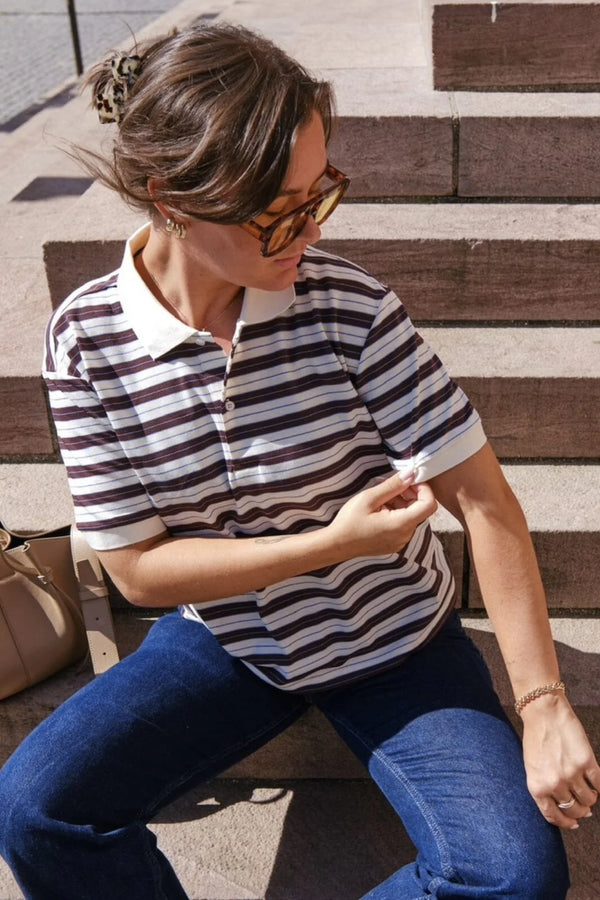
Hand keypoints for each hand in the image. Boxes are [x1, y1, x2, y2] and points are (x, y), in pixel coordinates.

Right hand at [328, 470, 436, 557]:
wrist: (337, 544)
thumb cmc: (350, 521)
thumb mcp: (369, 498)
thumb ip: (393, 485)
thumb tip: (410, 473)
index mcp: (401, 524)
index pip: (429, 504)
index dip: (424, 489)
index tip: (410, 481)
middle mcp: (406, 535)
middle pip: (421, 510)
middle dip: (411, 494)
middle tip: (392, 486)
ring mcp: (401, 541)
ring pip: (412, 516)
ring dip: (403, 503)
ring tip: (382, 498)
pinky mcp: (395, 544)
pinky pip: (404, 525)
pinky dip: (398, 513)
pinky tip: (381, 509)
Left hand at [521, 693, 599, 829]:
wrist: (543, 712)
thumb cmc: (535, 739)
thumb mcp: (532, 768)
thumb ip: (545, 788)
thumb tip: (567, 807)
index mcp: (537, 787)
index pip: (553, 816)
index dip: (566, 823)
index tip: (573, 824)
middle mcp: (554, 784)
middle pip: (574, 810)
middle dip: (580, 811)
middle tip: (584, 807)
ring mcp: (571, 774)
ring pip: (588, 800)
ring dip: (590, 799)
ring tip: (588, 792)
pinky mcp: (587, 762)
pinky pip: (599, 785)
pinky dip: (599, 788)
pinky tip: (596, 783)